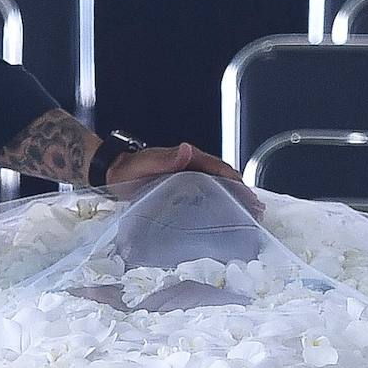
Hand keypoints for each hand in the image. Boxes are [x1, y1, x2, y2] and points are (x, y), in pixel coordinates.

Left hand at [107, 142, 263, 216]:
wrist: (112, 173)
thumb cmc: (126, 170)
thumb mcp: (144, 163)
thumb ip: (164, 158)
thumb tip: (187, 150)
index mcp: (186, 158)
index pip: (219, 168)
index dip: (236, 182)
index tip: (249, 196)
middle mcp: (190, 165)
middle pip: (223, 178)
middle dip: (241, 192)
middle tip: (256, 211)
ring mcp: (187, 176)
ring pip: (216, 186)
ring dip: (233, 198)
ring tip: (247, 216)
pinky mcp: (181, 186)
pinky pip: (205, 193)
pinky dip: (218, 202)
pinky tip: (224, 216)